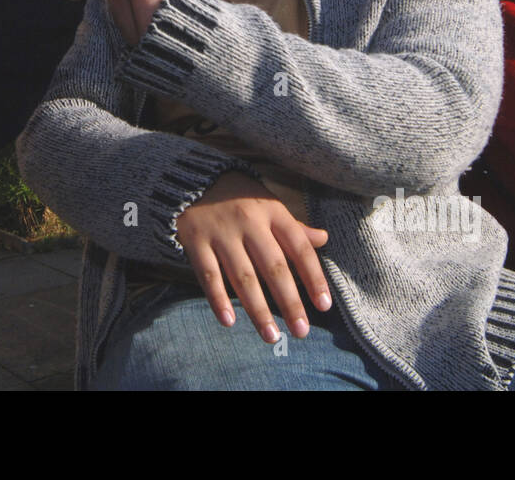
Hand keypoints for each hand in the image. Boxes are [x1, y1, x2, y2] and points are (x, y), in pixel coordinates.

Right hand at [175, 171, 332, 342]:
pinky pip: (209, 275)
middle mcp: (249, 221)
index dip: (313, 277)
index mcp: (272, 211)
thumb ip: (294, 227)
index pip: (299, 247)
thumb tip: (323, 239)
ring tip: (271, 335)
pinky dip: (218, 300)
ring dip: (258, 309)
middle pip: (273, 266)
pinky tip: (230, 322)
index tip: (324, 306)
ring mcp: (221, 232)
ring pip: (243, 276)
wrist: (191, 178)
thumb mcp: (269, 204)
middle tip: (302, 331)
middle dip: (289, 302)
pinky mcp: (196, 241)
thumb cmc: (239, 197)